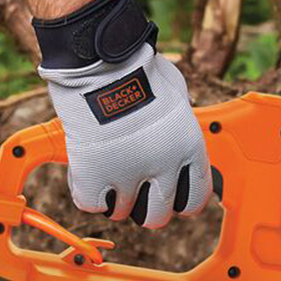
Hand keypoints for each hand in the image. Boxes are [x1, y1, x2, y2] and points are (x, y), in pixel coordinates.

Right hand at [34, 0, 211, 226]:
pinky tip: (86, 171)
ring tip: (106, 168)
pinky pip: (91, 204)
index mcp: (189, 149)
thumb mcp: (177, 94)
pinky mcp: (93, 175)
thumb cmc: (138, 68)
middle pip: (157, 218)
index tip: (165, 191)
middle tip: (132, 188)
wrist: (102, 62)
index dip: (178, 200)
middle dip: (144, 206)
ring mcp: (128, 175)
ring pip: (121, 213)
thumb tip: (178, 125)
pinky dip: (86, 191)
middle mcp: (164, 168)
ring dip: (113, 196)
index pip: (194, 201)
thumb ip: (179, 122)